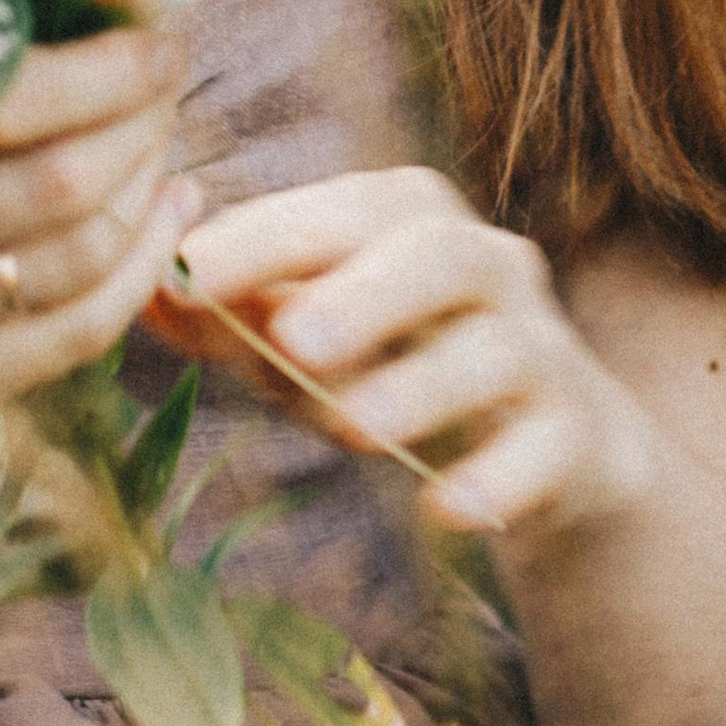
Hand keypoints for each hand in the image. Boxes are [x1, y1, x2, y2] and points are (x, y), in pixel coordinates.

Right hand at [0, 15, 201, 430]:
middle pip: (52, 189)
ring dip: (147, 193)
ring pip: (73, 265)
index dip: (107, 71)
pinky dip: (139, 272)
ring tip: (160, 143)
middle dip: (140, 126)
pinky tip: (166, 213)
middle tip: (165, 86)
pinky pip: (68, 339)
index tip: (159, 39)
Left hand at [150, 168, 657, 538]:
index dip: (259, 240)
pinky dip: (497, 476)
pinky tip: (445, 511)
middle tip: (292, 342)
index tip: (184, 276)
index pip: (333, 214)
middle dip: (361, 294)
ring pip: (494, 350)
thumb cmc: (399, 368)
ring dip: (420, 386)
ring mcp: (542, 346)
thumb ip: (236, 318)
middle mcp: (485, 263)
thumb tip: (146, 296)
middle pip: (434, 254)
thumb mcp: (313, 341)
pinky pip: (546, 448)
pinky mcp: (579, 433)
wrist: (554, 449)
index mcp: (407, 218)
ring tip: (353, 429)